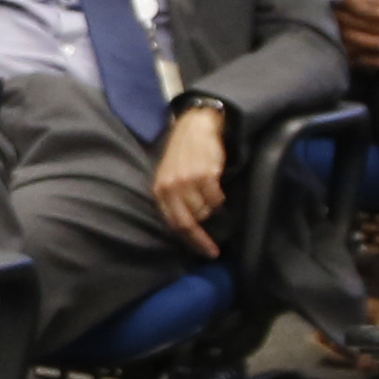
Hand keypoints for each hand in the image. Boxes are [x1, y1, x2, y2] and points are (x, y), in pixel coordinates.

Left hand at [151, 103, 229, 252]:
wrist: (196, 126)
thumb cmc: (183, 153)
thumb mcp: (169, 176)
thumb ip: (173, 199)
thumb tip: (185, 226)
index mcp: (159, 190)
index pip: (173, 223)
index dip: (188, 241)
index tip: (203, 252)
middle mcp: (171, 187)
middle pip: (188, 223)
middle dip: (201, 240)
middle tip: (213, 250)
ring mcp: (187, 181)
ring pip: (205, 211)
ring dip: (211, 209)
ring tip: (211, 197)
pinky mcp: (205, 175)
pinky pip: (216, 199)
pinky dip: (219, 198)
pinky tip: (217, 188)